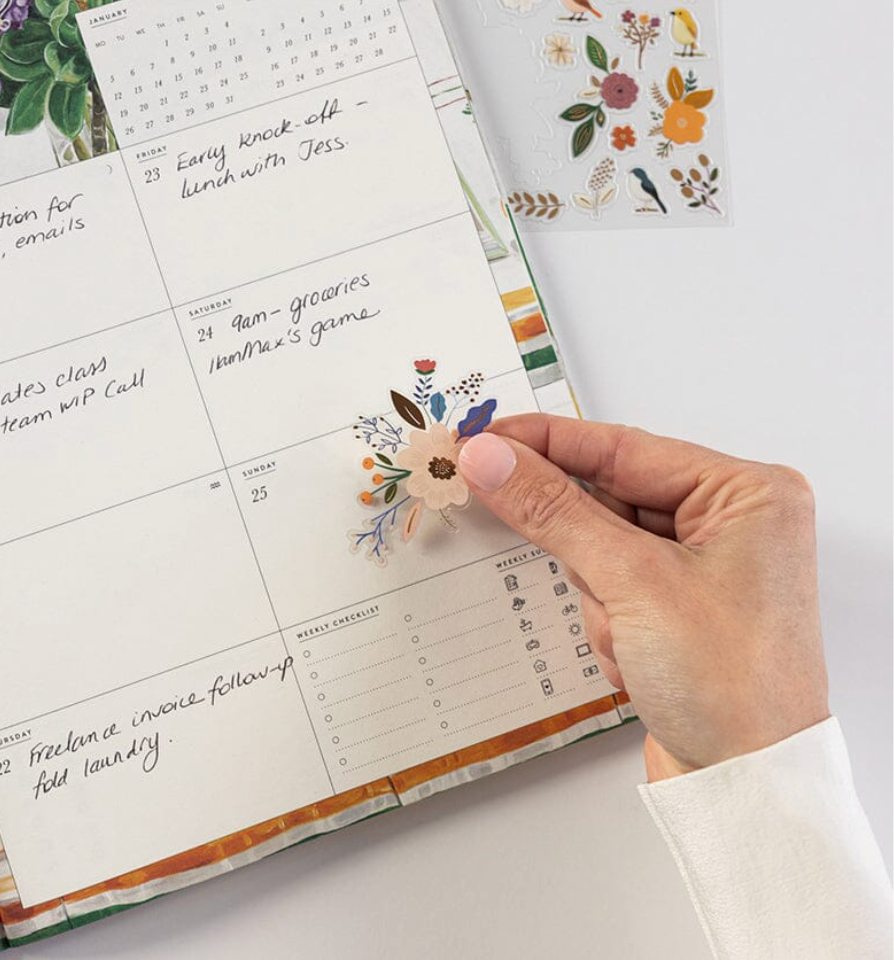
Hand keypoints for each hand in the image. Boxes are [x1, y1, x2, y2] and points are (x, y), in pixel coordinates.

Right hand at [457, 415, 828, 781]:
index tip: (482, 437)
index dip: (545, 443)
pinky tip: (635, 659)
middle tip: (556, 558)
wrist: (747, 792)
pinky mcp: (677, 610)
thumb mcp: (633, 582)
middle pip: (609, 500)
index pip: (622, 447)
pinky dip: (606, 623)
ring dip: (600, 597)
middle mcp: (730, 522)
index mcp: (745, 493)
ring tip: (633, 641)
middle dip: (586, 550)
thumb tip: (491, 457)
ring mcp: (703, 569)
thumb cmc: (730, 685)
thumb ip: (553, 510)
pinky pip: (610, 587)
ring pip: (601, 548)